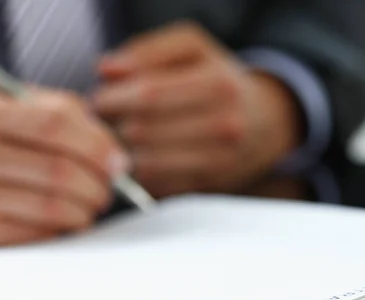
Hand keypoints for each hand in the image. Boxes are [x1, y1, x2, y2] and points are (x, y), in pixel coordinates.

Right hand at [0, 88, 127, 250]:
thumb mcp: (8, 111)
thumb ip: (63, 115)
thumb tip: (113, 155)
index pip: (57, 124)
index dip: (98, 146)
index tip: (119, 162)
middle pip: (60, 170)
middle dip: (98, 184)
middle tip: (107, 191)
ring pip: (53, 207)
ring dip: (85, 212)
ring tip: (89, 208)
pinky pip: (38, 235)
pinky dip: (62, 231)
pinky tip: (64, 223)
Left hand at [92, 21, 302, 197]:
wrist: (264, 121)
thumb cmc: (218, 79)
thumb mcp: (192, 48)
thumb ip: (147, 51)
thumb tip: (106, 69)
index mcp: (217, 84)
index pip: (149, 95)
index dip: (113, 98)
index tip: (100, 98)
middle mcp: (223, 126)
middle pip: (143, 132)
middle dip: (114, 125)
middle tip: (108, 119)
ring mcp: (218, 162)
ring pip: (145, 164)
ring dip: (124, 151)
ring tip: (125, 135)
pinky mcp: (208, 187)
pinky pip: (157, 186)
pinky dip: (141, 171)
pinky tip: (144, 154)